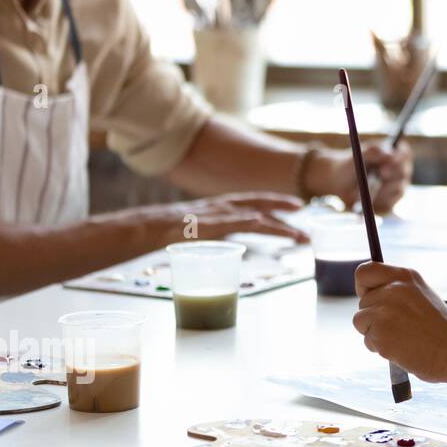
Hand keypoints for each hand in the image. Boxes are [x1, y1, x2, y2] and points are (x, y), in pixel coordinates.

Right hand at [160, 192, 307, 243]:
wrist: (141, 229)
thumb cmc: (166, 233)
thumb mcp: (198, 230)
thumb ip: (216, 233)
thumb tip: (231, 245)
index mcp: (220, 207)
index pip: (253, 201)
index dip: (276, 202)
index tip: (296, 206)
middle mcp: (220, 207)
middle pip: (258, 203)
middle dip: (283, 208)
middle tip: (305, 216)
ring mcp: (213, 215)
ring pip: (251, 216)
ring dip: (275, 225)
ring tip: (295, 234)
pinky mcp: (204, 226)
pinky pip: (227, 222)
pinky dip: (243, 220)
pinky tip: (258, 221)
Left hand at [310, 142, 413, 212]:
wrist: (340, 182)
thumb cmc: (350, 164)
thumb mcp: (358, 155)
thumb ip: (373, 151)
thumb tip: (389, 155)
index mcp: (395, 154)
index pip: (405, 153)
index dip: (400, 157)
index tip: (390, 159)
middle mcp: (400, 171)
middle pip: (404, 173)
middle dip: (393, 173)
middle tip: (381, 174)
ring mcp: (397, 187)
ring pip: (398, 190)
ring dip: (383, 189)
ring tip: (368, 188)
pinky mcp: (390, 202)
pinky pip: (389, 204)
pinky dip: (378, 202)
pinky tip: (367, 199)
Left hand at [352, 263, 446, 384]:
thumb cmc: (441, 329)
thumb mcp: (421, 296)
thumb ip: (396, 291)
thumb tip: (369, 296)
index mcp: (405, 276)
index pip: (364, 272)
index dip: (364, 287)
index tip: (372, 299)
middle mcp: (392, 289)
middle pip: (362, 302)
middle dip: (374, 317)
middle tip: (400, 327)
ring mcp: (385, 311)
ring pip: (360, 321)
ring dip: (374, 333)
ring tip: (400, 337)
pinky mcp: (380, 333)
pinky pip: (367, 340)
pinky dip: (380, 348)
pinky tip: (402, 348)